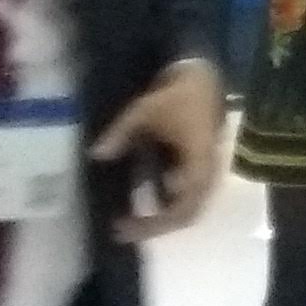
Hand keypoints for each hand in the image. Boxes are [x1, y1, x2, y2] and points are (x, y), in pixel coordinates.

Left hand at [93, 60, 226, 240]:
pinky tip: (145, 201)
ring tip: (132, 220)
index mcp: (199, 162)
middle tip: (123, 230)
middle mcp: (209, 172)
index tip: (124, 225)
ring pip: (191, 207)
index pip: (182, 208)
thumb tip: (96, 155)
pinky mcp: (202, 165)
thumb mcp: (145, 111)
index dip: (154, 224)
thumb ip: (120, 134)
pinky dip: (168, 205)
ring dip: (163, 218)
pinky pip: (189, 195)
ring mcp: (208, 169)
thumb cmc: (177, 94)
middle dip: (156, 227)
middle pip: (188, 214)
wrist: (204, 75)